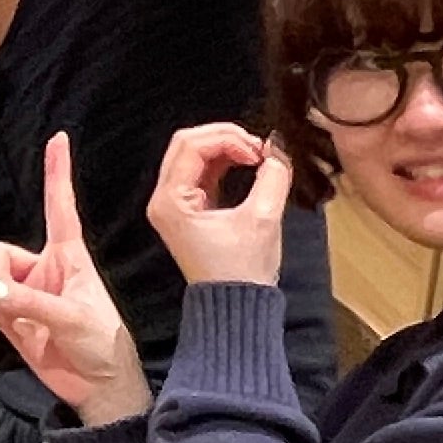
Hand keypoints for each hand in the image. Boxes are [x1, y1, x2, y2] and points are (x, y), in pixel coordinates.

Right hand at [0, 132, 150, 423]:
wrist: (98, 386)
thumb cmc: (102, 344)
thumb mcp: (72, 318)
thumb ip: (27, 303)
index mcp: (69, 255)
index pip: (60, 206)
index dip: (56, 172)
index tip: (57, 138)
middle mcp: (44, 267)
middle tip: (12, 303)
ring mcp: (26, 291)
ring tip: (20, 324)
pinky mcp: (12, 316)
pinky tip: (3, 329)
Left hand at [146, 122, 293, 286]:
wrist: (235, 305)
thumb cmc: (242, 270)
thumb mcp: (263, 219)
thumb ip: (273, 177)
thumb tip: (278, 150)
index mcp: (170, 201)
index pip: (190, 146)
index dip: (227, 138)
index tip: (258, 151)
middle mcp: (164, 199)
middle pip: (187, 144)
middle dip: (225, 137)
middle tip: (258, 147)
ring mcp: (174, 204)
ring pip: (193, 155)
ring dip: (226, 147)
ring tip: (257, 155)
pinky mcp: (189, 208)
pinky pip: (201, 171)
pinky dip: (224, 161)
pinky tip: (248, 162)